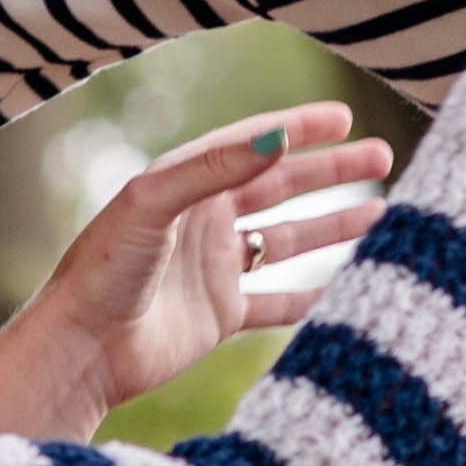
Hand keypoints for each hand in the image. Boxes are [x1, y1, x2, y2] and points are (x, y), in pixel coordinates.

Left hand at [0, 103, 397, 440]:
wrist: (81, 348)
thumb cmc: (104, 269)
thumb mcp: (153, 203)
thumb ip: (214, 168)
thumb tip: (278, 135)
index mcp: (185, 184)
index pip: (253, 144)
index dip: (299, 128)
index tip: (346, 117)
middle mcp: (203, 221)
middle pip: (280, 186)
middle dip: (331, 171)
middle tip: (383, 157)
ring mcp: (214, 269)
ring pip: (288, 240)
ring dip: (333, 226)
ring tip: (384, 215)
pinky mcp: (219, 315)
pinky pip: (280, 301)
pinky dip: (316, 294)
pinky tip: (353, 288)